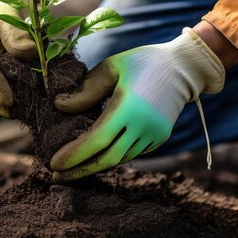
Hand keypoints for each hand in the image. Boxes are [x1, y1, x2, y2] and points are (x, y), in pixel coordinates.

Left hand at [51, 28, 224, 180]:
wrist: (184, 67)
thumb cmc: (142, 62)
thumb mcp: (111, 67)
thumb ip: (86, 90)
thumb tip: (60, 107)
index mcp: (129, 107)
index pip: (96, 141)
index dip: (74, 156)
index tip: (53, 164)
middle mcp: (143, 126)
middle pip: (107, 159)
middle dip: (80, 170)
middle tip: (56, 175)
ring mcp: (154, 134)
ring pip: (120, 159)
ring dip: (95, 165)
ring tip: (71, 167)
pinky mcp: (159, 137)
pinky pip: (132, 153)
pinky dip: (112, 157)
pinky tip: (95, 156)